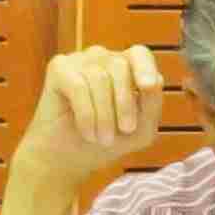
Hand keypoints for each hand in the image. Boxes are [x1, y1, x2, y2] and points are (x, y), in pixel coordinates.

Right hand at [9, 43, 167, 203]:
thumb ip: (153, 104)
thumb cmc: (106, 142)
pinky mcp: (58, 68)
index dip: (145, 67)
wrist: (66, 160)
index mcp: (126, 68)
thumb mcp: (140, 130)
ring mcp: (79, 60)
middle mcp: (102, 58)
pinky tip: (87, 133)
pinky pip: (78, 86)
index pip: (140, 54)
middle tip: (125, 131)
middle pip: (120, 66)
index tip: (148, 87)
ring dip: (105, 115)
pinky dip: (86, 115)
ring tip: (103, 138)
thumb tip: (156, 79)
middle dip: (125, 103)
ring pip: (100, 78)